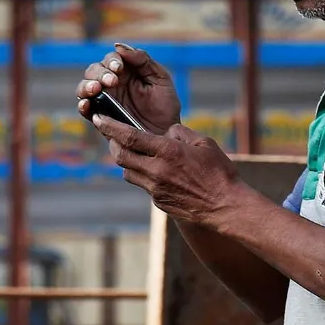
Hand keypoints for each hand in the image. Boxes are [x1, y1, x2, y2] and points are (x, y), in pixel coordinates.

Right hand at [76, 43, 181, 133]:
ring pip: (85, 87)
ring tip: (95, 89)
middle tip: (112, 81)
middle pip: (95, 70)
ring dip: (87, 85)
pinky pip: (85, 110)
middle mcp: (111, 84)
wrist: (166, 135)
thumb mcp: (160, 79)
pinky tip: (86, 104)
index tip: (118, 68)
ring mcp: (104, 100)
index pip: (111, 59)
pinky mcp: (100, 118)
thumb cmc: (165, 106)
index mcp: (125, 71)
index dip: (112, 60)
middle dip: (100, 73)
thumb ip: (143, 60)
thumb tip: (119, 46)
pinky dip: (82, 106)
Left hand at [93, 115, 247, 226]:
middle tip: (112, 135)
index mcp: (167, 152)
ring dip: (127, 161)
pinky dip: (142, 175)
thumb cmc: (219, 172)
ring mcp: (155, 189)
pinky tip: (154, 170)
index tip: (98, 118)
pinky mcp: (158, 202)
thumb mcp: (203, 143)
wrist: (225, 206)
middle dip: (113, 143)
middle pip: (121, 156)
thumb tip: (165, 133)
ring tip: (135, 153)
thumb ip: (179, 133)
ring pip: (127, 172)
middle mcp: (156, 171)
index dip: (110, 126)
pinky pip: (142, 185)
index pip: (129, 137)